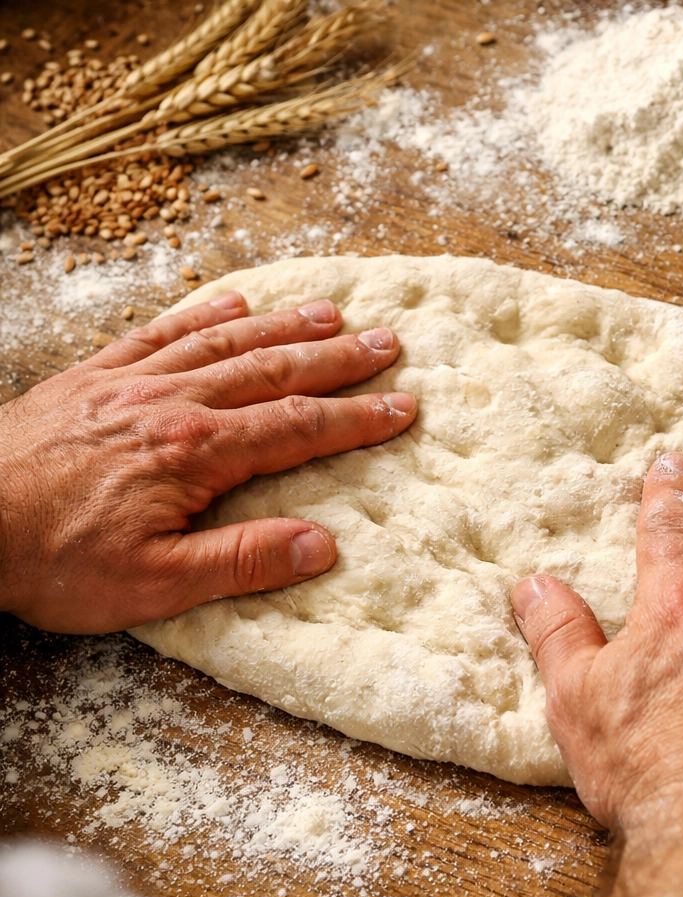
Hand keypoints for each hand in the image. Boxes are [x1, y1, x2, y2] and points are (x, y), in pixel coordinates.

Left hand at [0, 292, 415, 633]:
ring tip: (332, 312)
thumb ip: (243, 560)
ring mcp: (132, 381)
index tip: (403, 406)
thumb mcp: (156, 585)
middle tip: (387, 341)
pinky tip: (233, 299)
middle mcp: (172, 403)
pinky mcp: (95, 375)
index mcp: (195, 453)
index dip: (356, 418)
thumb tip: (322, 546)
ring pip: (226, 342)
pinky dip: (203, 313)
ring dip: (285, 326)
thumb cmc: (53, 560)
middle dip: (336, 358)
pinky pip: (160, 331)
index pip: (298, 428)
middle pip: (273, 371)